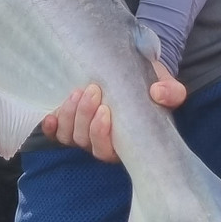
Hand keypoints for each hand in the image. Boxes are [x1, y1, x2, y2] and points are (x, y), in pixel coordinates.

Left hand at [41, 60, 185, 162]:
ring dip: (69, 116)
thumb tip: (159, 93)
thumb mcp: (163, 85)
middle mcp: (102, 142)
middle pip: (85, 142)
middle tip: (92, 91)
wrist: (131, 70)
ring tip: (78, 92)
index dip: (101, 134)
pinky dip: (50, 126)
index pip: (107, 151)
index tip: (105, 110)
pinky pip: (55, 133)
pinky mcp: (69, 123)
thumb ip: (170, 91)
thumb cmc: (148, 84)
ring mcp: (83, 133)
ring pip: (69, 136)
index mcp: (125, 143)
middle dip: (84, 118)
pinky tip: (50, 115)